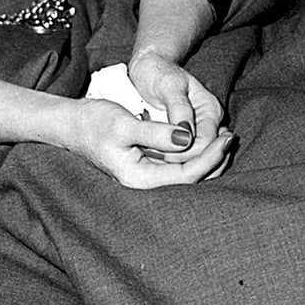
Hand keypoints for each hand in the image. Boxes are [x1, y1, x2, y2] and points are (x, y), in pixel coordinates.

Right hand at [65, 96, 232, 189]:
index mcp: (139, 178)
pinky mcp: (149, 164)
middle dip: (214, 160)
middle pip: (191, 180)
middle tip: (231, 136)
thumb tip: (187, 139)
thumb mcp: (125, 124)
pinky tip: (208, 138)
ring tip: (225, 136)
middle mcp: (145, 182)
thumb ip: (157, 133)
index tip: (226, 137)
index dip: (210, 158)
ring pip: (187, 173)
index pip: (186, 175)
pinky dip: (197, 153)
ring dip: (208, 157)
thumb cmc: (94, 122)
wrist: (73, 123)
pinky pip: (180, 164)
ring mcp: (148, 174)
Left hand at [127, 48, 228, 149]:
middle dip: (177, 159)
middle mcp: (209, 123)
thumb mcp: (168, 86)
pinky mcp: (188, 136)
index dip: (183, 153)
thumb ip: (179, 109)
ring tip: (149, 154)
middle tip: (149, 154)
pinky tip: (152, 154)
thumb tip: (186, 136)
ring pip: (193, 159)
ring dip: (172, 162)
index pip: (205, 143)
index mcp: (210, 110)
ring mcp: (200, 131)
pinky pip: (183, 156)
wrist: (150, 68)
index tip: (156, 151)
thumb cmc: (158, 73)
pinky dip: (169, 159)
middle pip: (201, 155)